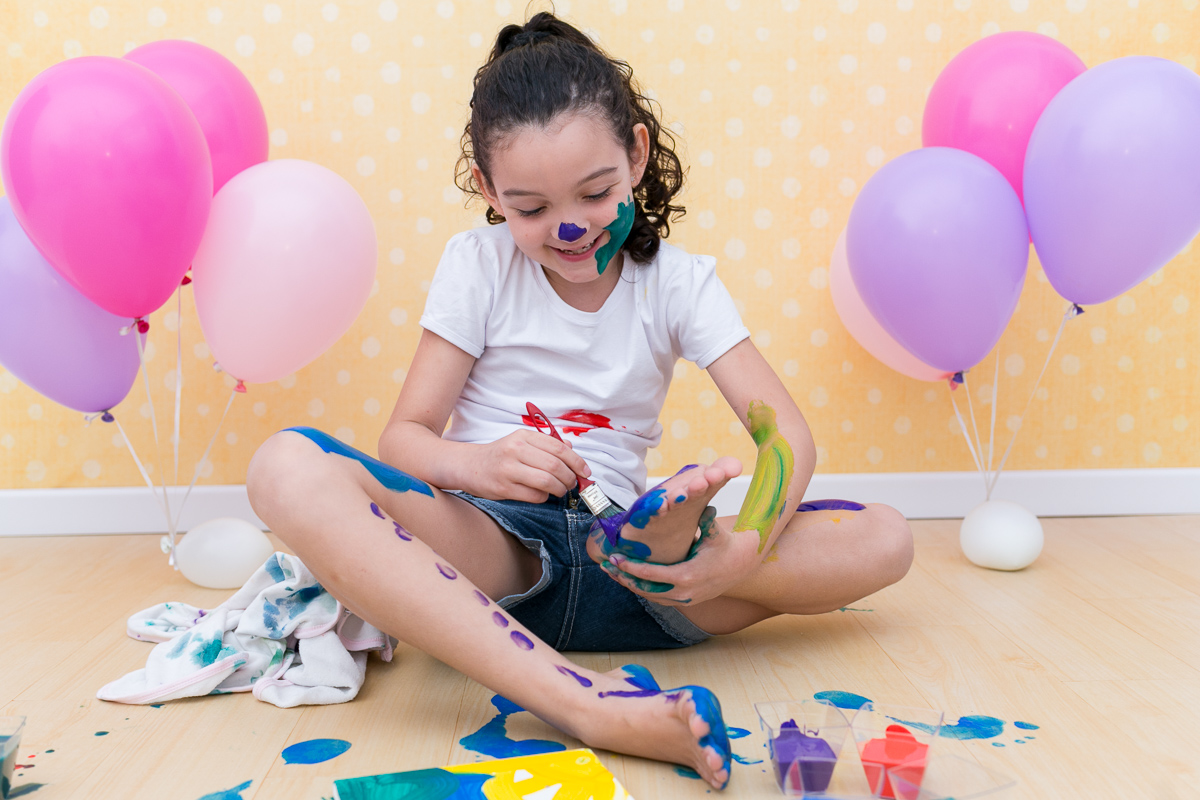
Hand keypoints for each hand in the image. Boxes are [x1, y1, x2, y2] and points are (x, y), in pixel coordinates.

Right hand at [465, 429, 590, 502]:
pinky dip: (544, 498)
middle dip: (569, 478)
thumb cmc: (500, 455)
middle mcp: (516, 449)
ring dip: (559, 489)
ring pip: (546, 482)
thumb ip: (546, 445)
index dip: (577, 461)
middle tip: (572, 484)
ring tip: (560, 490)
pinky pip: (534, 496)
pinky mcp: (504, 488)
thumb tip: (572, 448)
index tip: (585, 472)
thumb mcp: (521, 442)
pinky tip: (543, 494)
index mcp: (524, 436)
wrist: (469, 466)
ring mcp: (509, 469)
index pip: (559, 448)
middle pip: (555, 466)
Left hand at [599, 517, 759, 605]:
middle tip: (607, 565)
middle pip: (646, 590)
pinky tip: (630, 578)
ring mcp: (685, 600)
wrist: (742, 565)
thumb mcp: (714, 531)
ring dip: (631, 585)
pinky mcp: (686, 601)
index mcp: (688, 575)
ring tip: (613, 572)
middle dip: (624, 578)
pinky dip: (643, 589)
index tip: (615, 559)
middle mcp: (685, 592)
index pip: (652, 575)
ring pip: (651, 597)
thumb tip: (694, 499)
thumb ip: (703, 519)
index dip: (631, 569)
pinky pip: (659, 599)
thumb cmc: (724, 544)